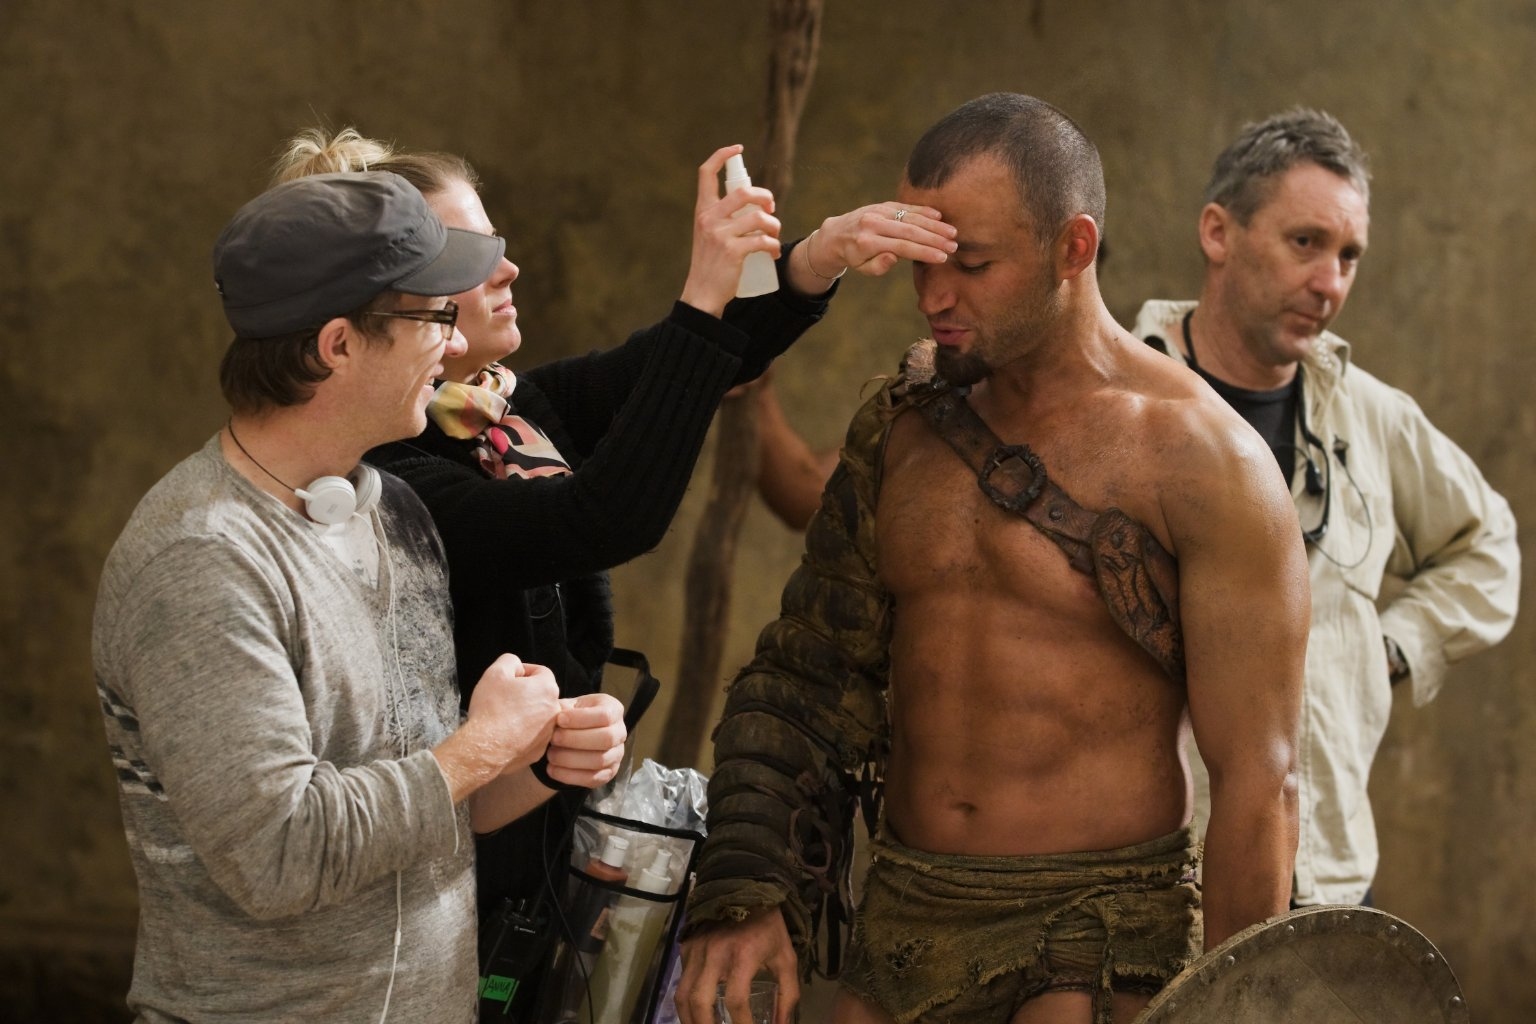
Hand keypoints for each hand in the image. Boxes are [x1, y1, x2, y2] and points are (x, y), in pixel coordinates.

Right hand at [464, 653, 560, 771]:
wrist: (486, 747)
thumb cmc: (491, 709)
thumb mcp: (495, 672)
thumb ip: (510, 661)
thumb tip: (516, 666)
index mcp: (547, 689)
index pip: (541, 671)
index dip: (524, 671)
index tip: (510, 677)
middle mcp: (554, 711)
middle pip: (541, 694)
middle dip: (524, 692)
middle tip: (504, 696)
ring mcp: (548, 733)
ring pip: (538, 716)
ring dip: (525, 713)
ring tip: (504, 716)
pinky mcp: (539, 750)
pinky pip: (533, 736)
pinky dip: (522, 732)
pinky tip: (506, 732)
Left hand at [542, 692, 626, 787]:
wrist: (574, 736)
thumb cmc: (572, 717)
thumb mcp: (569, 706)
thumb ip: (562, 707)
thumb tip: (549, 709)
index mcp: (613, 710)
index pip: (604, 715)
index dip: (581, 719)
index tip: (559, 719)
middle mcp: (620, 733)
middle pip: (606, 738)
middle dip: (576, 739)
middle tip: (554, 738)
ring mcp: (617, 755)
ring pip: (599, 760)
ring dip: (571, 759)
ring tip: (551, 754)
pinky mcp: (608, 774)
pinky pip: (592, 779)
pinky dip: (570, 776)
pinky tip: (552, 769)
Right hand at [677, 908, 797, 1023]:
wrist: (746, 888)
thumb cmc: (769, 927)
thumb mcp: (786, 959)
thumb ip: (788, 995)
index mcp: (744, 954)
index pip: (736, 999)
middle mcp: (716, 952)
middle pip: (700, 1001)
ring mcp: (697, 949)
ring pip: (683, 993)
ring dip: (689, 1019)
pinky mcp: (687, 946)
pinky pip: (681, 980)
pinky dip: (685, 1000)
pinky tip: (696, 1011)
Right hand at [680, 144, 782, 317]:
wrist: (702, 294)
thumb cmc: (711, 265)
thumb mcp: (709, 235)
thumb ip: (723, 219)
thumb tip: (754, 205)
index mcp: (702, 211)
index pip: (706, 173)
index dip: (722, 155)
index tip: (737, 148)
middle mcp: (708, 219)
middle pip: (744, 191)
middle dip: (766, 196)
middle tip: (772, 208)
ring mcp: (720, 235)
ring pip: (759, 217)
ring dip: (774, 225)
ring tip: (774, 236)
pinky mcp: (733, 251)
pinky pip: (763, 241)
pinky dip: (773, 246)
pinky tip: (773, 253)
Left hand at [789, 202, 955, 290]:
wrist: (836, 234)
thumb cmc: (854, 256)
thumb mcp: (862, 268)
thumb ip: (878, 266)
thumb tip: (895, 257)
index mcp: (867, 242)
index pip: (902, 247)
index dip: (924, 252)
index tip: (943, 257)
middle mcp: (873, 223)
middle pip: (910, 230)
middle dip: (935, 239)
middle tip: (954, 246)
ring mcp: (879, 211)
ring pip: (911, 216)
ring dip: (934, 225)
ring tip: (952, 233)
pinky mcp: (883, 204)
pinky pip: (906, 206)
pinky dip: (923, 211)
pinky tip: (939, 217)